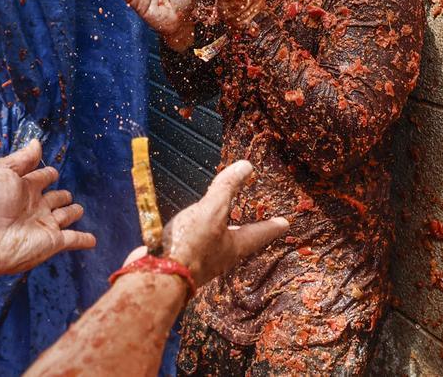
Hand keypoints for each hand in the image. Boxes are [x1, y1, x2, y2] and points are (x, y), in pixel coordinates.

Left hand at [0, 140, 95, 275]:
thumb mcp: (3, 170)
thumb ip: (22, 158)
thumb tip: (36, 142)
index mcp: (24, 188)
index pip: (41, 178)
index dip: (47, 174)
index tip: (52, 172)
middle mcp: (35, 206)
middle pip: (54, 198)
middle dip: (61, 195)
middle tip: (67, 194)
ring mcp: (44, 224)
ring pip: (64, 216)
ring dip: (72, 213)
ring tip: (78, 210)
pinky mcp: (52, 242)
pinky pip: (73, 240)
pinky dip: (83, 240)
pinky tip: (92, 240)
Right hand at [124, 160, 287, 286]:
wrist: (157, 276)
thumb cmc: (190, 245)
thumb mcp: (212, 211)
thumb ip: (227, 189)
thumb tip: (246, 167)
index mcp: (234, 246)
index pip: (259, 233)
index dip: (271, 226)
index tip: (285, 224)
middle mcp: (220, 256)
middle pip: (238, 241)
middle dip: (246, 231)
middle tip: (254, 224)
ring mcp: (199, 259)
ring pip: (214, 243)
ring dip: (219, 232)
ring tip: (219, 221)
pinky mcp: (179, 259)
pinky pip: (192, 244)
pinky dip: (194, 234)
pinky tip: (185, 228)